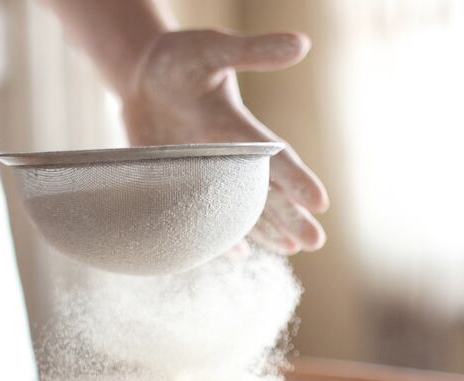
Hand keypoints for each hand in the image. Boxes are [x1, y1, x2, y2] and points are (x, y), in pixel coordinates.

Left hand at [121, 30, 328, 253]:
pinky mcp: (180, 183)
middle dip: (290, 217)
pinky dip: (218, 234)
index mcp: (238, 128)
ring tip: (293, 250)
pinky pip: (203, 214)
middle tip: (315, 242)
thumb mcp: (215, 50)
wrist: (142, 73)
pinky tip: (238, 254)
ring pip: (240, 208)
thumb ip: (254, 52)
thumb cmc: (182, 57)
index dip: (297, 180)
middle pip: (264, 192)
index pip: (274, 158)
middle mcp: (227, 157)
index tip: (321, 202)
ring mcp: (205, 173)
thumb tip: (302, 44)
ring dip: (266, 230)